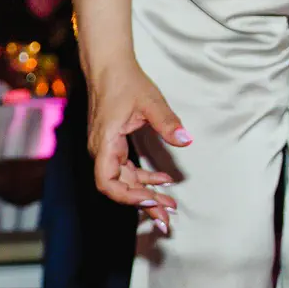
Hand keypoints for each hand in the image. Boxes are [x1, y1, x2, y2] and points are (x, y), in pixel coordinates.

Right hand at [86, 60, 188, 231]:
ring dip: (146, 194)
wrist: (108, 68)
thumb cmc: (125, 82)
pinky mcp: (113, 147)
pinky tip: (163, 181)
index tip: (151, 199)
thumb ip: (167, 123)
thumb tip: (186, 140)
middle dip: (143, 204)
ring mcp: (106, 151)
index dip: (127, 195)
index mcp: (105, 144)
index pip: (108, 182)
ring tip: (170, 205)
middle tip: (167, 219)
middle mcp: (102, 152)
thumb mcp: (150, 102)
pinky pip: (127, 171)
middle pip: (119, 188)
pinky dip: (144, 179)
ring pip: (124, 182)